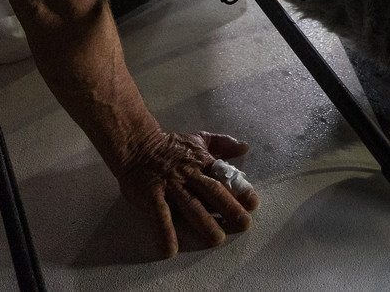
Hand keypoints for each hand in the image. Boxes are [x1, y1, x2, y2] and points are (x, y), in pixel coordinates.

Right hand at [115, 130, 259, 257]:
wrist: (136, 145)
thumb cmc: (170, 146)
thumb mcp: (199, 139)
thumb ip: (222, 143)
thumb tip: (245, 148)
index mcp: (202, 162)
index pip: (224, 176)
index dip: (239, 189)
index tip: (253, 203)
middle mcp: (189, 174)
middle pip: (212, 191)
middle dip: (229, 207)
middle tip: (244, 224)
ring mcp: (170, 185)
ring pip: (190, 204)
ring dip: (204, 222)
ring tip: (217, 239)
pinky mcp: (151, 195)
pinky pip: (159, 215)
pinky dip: (165, 233)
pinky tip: (170, 251)